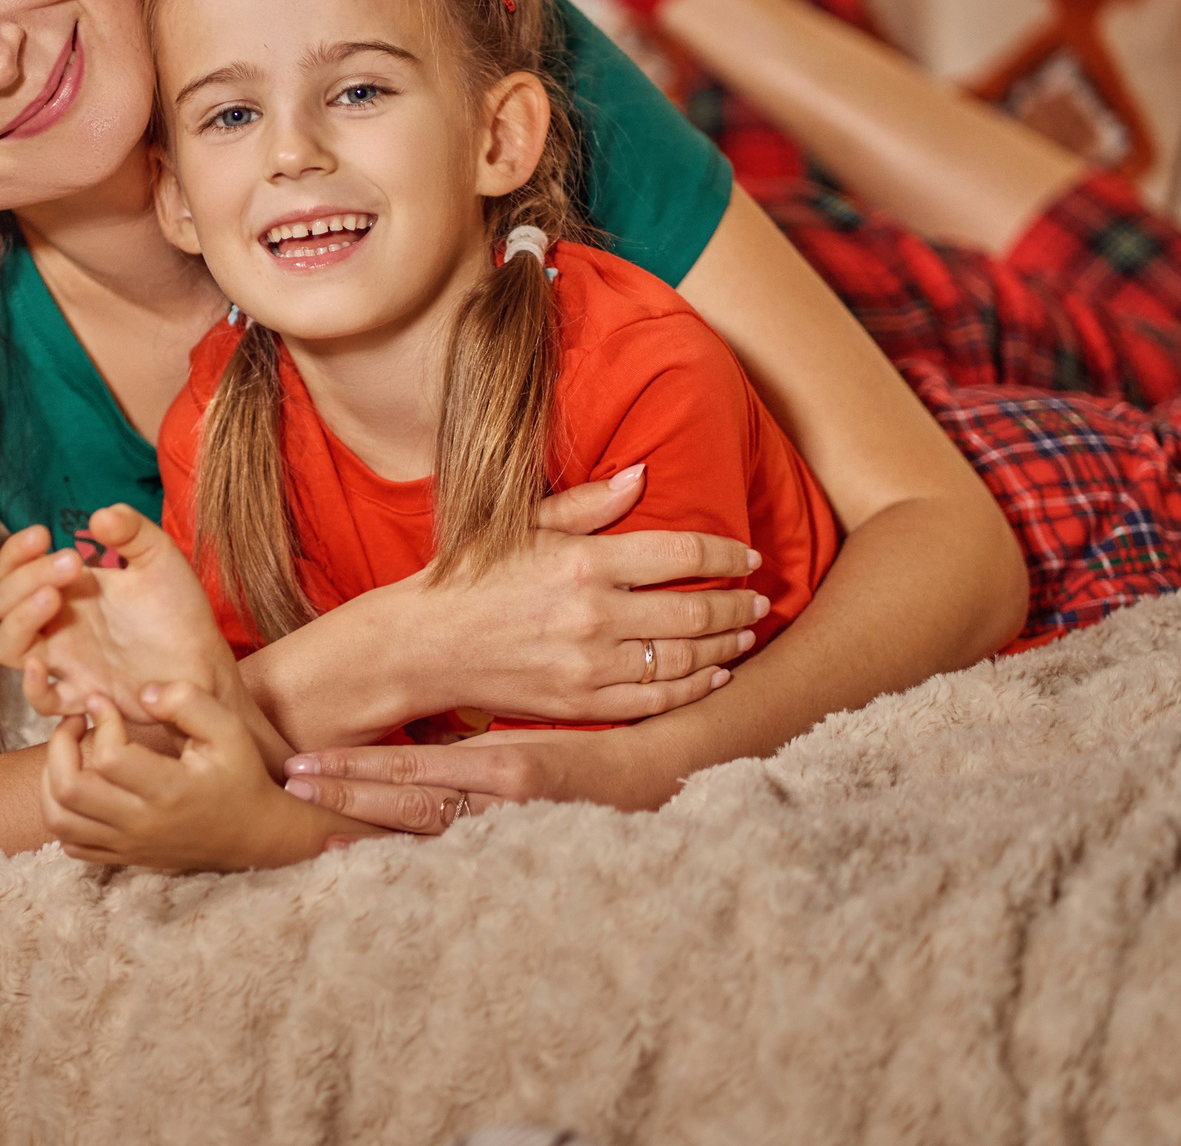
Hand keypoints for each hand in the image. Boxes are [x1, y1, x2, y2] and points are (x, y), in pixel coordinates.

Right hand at [0, 505, 241, 725]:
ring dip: (18, 620)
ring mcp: (65, 661)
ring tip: (52, 598)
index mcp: (66, 588)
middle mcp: (55, 624)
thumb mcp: (160, 559)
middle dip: (26, 576)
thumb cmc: (178, 610)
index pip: (12, 568)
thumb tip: (99, 516)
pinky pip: (41, 701)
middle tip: (72, 564)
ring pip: (6, 648)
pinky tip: (43, 665)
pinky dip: (33, 686)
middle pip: (2, 601)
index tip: (42, 534)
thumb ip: (132, 531)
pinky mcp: (83, 696)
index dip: (15, 551)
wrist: (206, 662)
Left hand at [43, 684, 379, 870]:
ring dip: (51, 779)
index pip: (109, 758)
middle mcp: (142, 823)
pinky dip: (61, 813)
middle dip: (60, 746)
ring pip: (60, 820)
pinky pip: (70, 844)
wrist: (255, 835)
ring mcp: (129, 845)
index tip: (104, 703)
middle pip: (70, 790)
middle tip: (75, 723)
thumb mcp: (229, 728)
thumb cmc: (240, 775)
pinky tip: (79, 784)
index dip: (100, 722)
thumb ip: (188, 701)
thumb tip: (141, 694)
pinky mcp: (123, 857)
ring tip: (68, 752)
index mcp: (169, 790)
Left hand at [281, 723, 674, 838]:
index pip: (413, 770)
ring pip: (424, 830)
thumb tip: (439, 689)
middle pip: (406, 807)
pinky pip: (452, 844)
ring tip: (308, 821)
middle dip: (344, 799)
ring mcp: (509, 831)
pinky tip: (360, 847)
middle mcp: (504, 805)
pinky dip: (405, 845)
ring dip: (364, 824)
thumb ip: (496, 707)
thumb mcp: (554, 714)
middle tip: (288, 790)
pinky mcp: (518, 840)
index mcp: (513, 767)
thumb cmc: (610, 730)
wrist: (670, 778)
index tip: (300, 768)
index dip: (354, 770)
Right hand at [331, 465, 768, 727]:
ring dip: (726, 646)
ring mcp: (589, 666)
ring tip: (745, 635)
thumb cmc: (468, 576)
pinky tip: (714, 675)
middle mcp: (592, 615)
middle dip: (738, 604)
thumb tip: (642, 475)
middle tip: (758, 600)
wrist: (422, 646)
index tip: (747, 555)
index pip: (680, 551)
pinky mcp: (581, 705)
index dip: (725, 552)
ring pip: (685, 658)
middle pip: (696, 609)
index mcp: (581, 562)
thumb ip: (586, 505)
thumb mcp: (520, 526)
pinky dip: (695, 688)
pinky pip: (657, 700)